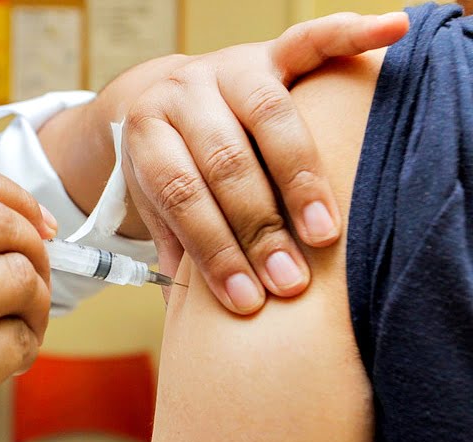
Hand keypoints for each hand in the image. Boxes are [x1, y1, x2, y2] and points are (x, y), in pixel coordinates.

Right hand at [0, 164, 55, 441]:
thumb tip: (13, 218)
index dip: (12, 193)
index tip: (36, 219)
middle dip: (34, 246)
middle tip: (34, 273)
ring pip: (17, 278)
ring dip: (36, 300)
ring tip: (18, 321)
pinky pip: (18, 340)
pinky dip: (25, 348)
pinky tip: (3, 360)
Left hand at [45, 12, 408, 313]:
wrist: (159, 98)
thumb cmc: (166, 162)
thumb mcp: (154, 201)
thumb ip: (175, 242)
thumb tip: (195, 312)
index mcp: (147, 132)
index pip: (180, 193)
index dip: (213, 249)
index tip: (246, 300)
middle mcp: (183, 93)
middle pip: (224, 160)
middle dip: (258, 227)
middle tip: (289, 281)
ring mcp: (226, 67)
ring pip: (268, 115)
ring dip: (300, 177)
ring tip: (325, 235)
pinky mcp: (265, 52)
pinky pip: (308, 40)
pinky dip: (349, 35)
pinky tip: (390, 33)